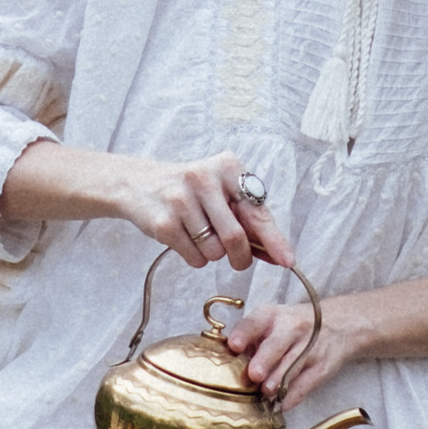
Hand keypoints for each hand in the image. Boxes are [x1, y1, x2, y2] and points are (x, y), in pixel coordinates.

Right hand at [113, 153, 297, 277]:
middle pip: (236, 237)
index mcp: (227, 167)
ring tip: (201, 236)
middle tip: (239, 261)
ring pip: (214, 252)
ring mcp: (181, 199)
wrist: (138, 184)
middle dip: (242, 258)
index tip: (288, 260)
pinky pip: (194, 258)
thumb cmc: (191, 192)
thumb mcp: (220, 193)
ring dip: (213, 255)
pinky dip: (196, 258)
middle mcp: (204, 178)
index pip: (257, 211)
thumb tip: (279, 254)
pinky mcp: (163, 222)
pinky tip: (186, 238)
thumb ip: (248, 219)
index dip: (274, 240)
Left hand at [228, 286, 372, 415]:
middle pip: (277, 344)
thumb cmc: (291, 327)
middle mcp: (291, 328)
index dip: (244, 334)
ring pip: (292, 365)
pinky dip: (294, 395)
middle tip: (254, 374)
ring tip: (267, 391)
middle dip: (265, 359)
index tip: (234, 346)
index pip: (255, 322)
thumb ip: (250, 341)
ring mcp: (309, 347)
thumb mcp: (271, 323)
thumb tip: (224, 365)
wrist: (337, 324)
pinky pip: (307, 383)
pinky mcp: (322, 367)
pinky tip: (283, 404)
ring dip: (279, 379)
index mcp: (272, 316)